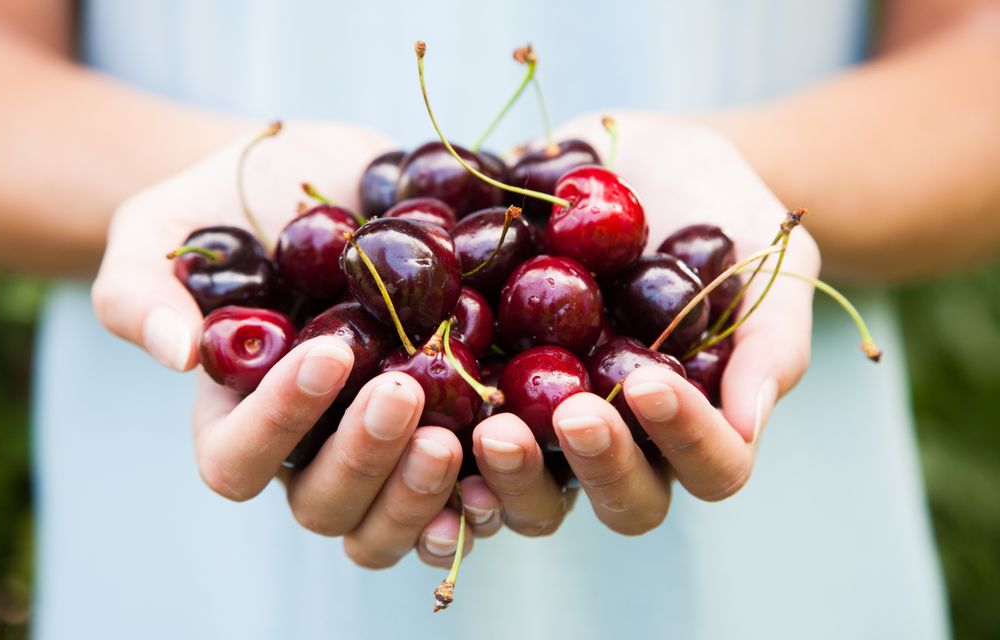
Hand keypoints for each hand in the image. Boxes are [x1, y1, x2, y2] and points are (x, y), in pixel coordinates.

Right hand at [92, 122, 502, 567]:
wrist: (326, 176)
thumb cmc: (231, 202)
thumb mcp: (162, 227)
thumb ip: (140, 290)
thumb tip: (175, 356)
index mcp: (238, 414)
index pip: (237, 458)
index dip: (278, 422)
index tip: (327, 352)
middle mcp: (311, 446)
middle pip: (324, 504)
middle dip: (364, 458)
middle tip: (405, 393)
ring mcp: (380, 441)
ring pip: (392, 519)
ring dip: (426, 492)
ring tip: (472, 436)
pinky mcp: (446, 421)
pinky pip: (465, 488)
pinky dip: (491, 486)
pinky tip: (513, 449)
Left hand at [472, 113, 819, 534]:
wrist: (637, 159)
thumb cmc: (718, 208)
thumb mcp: (766, 259)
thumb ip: (768, 342)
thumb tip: (747, 425)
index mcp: (696, 419)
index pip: (710, 466)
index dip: (685, 439)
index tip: (649, 380)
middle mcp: (625, 438)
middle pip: (620, 498)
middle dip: (598, 464)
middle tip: (569, 412)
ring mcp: (552, 420)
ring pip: (537, 490)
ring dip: (513, 474)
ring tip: (492, 425)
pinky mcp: (488, 384)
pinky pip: (462, 433)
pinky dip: (440, 439)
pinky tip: (418, 414)